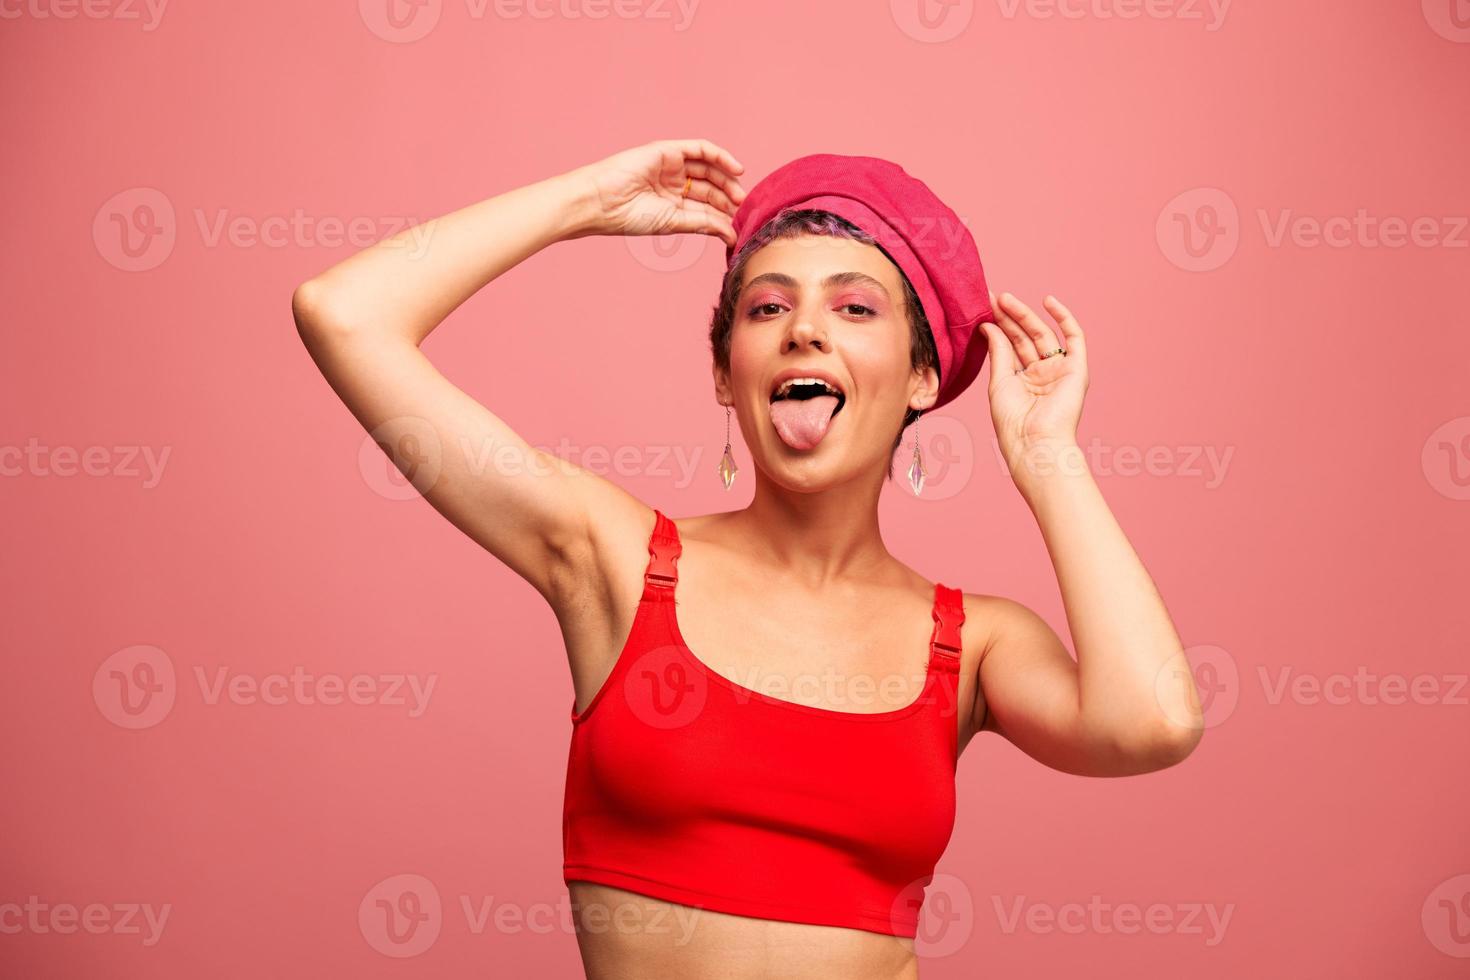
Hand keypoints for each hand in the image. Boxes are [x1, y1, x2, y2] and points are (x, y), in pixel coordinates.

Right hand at [564, 139, 747, 246]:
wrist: (602, 202)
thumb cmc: (629, 216)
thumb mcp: (673, 222)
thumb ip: (703, 224)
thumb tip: (732, 236)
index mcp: (671, 203)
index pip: (704, 206)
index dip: (723, 214)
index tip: (738, 226)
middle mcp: (672, 183)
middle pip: (709, 187)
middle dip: (728, 197)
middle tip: (741, 208)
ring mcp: (670, 165)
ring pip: (708, 168)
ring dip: (727, 179)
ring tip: (739, 194)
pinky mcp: (668, 150)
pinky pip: (699, 149)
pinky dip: (720, 156)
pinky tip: (736, 169)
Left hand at [977, 292, 1088, 476]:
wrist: (1034, 442)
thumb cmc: (1013, 422)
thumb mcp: (999, 381)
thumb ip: (998, 351)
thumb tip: (989, 325)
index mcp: (1022, 381)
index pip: (1010, 346)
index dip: (998, 326)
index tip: (983, 308)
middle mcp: (1042, 374)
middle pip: (1024, 338)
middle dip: (1009, 317)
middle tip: (992, 298)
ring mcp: (1059, 371)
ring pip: (1043, 335)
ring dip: (1025, 315)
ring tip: (1005, 299)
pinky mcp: (1077, 369)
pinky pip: (1075, 338)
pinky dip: (1064, 318)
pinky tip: (1048, 301)